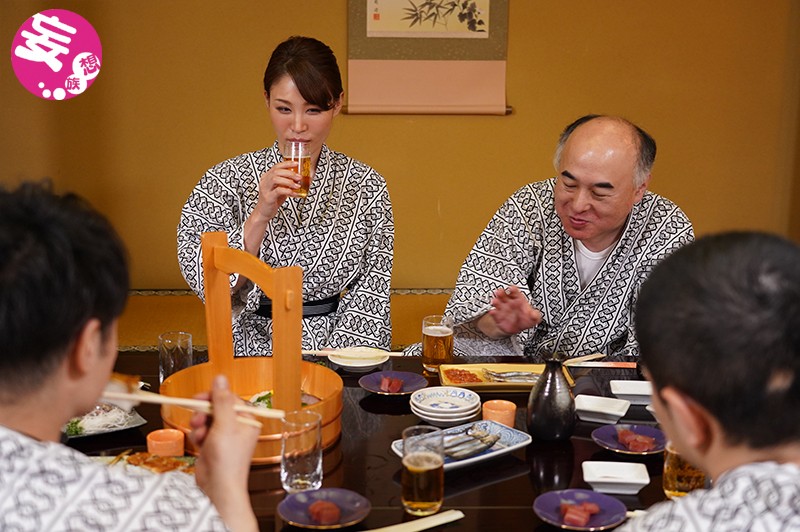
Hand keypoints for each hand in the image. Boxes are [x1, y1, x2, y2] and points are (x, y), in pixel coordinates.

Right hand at [189, 375, 258, 531]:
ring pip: (207, 418)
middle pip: (216, 407)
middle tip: (198, 418)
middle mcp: (237, 426)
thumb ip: (221, 401)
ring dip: (200, 425)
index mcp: (247, 419)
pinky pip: (202, 431)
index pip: (230, 398)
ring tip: (201, 434)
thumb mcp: (224, 425)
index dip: (214, 397)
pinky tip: (200, 442)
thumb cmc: (228, 461)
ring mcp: (224, 435)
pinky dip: (198, 435)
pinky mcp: (212, 444)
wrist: (218, 486)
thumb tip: (221, 379)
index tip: (201, 398)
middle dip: (205, 413)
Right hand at [240, 161, 301, 266]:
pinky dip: (288, 191)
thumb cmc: (272, 200)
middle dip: (290, 173)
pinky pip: (278, 191)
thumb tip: (299, 178)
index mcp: (267, 177)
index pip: (276, 166)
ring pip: (276, 179)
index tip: (296, 163)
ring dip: (288, 181)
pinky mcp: (268, 197)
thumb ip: (287, 183)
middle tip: (299, 177)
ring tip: (297, 185)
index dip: (286, 163)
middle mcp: (265, 181)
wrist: (264, 213)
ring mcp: (265, 189)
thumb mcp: (280, 189)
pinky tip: (294, 193)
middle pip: (276, 171)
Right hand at [477, 285, 542, 337]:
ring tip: (495, 301)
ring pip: (497, 302)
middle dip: (501, 293)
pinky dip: (493, 312)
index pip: (515, 292)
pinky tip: (493, 312)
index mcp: (518, 299)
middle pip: (504, 295)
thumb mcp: (533, 317)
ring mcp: (502, 308)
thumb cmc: (524, 319)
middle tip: (499, 292)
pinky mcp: (498, 316)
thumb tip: (535, 315)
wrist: (516, 328)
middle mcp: (509, 302)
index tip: (511, 288)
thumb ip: (535, 315)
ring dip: (495, 301)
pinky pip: (494, 313)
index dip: (513, 289)